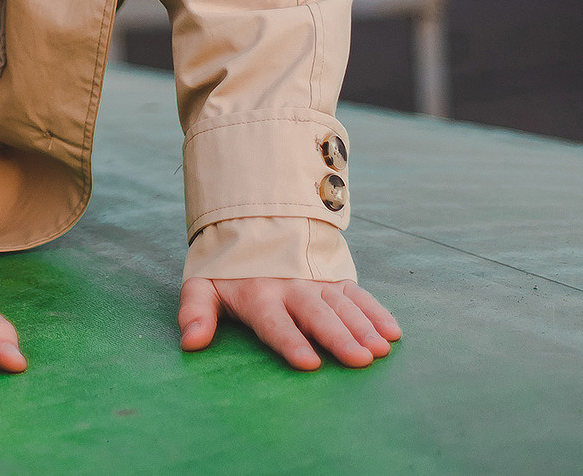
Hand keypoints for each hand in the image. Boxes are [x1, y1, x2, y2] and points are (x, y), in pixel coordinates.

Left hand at [179, 277, 400, 369]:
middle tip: (360, 360)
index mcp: (259, 296)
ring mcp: (316, 282)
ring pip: (342, 305)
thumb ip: (196, 313)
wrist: (251, 220)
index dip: (290, 342)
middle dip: (339, 337)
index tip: (309, 363)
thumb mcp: (202, 285)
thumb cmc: (227, 268)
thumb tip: (190, 342)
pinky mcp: (334, 278)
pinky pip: (358, 294)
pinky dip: (376, 312)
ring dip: (363, 327)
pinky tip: (392, 332)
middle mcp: (291, 289)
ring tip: (380, 350)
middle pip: (317, 316)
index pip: (275, 323)